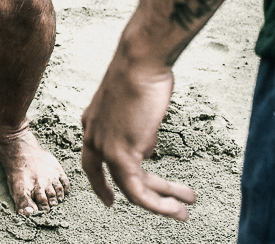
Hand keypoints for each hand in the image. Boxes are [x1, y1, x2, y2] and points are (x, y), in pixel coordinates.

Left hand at [80, 53, 197, 219]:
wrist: (139, 62)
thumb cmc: (142, 73)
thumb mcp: (135, 104)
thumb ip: (137, 128)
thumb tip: (146, 149)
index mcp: (91, 122)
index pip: (92, 159)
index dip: (100, 181)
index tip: (108, 198)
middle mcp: (92, 136)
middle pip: (109, 176)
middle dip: (136, 196)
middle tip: (156, 209)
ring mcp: (104, 146)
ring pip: (130, 188)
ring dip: (159, 204)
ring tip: (183, 213)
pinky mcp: (120, 154)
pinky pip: (138, 190)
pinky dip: (158, 203)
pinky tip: (176, 207)